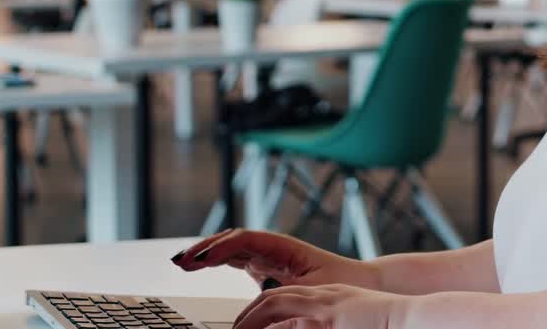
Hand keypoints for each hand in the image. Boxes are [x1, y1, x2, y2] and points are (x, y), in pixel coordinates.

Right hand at [172, 230, 380, 290]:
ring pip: (233, 248)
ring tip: (184, 262)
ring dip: (208, 252)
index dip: (220, 248)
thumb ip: (285, 301)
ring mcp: (271, 255)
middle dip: (205, 248)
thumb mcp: (315, 294)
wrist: (366, 283)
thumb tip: (258, 306)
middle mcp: (275, 248)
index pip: (245, 240)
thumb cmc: (345, 286)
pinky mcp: (271, 267)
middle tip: (181, 261)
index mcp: (285, 248)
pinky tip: (202, 265)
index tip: (201, 259)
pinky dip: (219, 259)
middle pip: (233, 240)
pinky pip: (239, 258)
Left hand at [233, 284, 407, 328]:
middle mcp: (323, 297)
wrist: (415, 317)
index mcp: (330, 298)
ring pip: (272, 304)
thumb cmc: (390, 324)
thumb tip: (311, 328)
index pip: (284, 298)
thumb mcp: (354, 322)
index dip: (259, 312)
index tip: (245, 327)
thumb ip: (331, 325)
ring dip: (249, 321)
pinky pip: (287, 319)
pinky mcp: (328, 316)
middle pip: (273, 299)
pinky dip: (265, 324)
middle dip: (247, 316)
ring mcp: (324, 306)